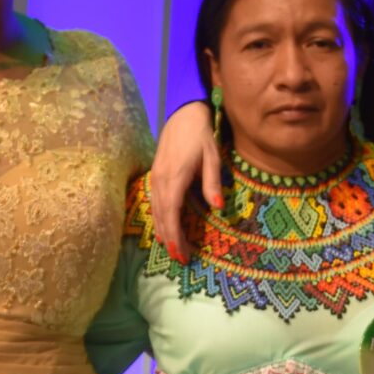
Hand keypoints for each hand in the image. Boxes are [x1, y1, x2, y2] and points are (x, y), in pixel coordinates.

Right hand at [148, 101, 222, 259]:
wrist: (183, 114)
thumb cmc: (201, 135)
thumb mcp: (212, 156)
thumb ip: (212, 182)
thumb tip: (218, 207)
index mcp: (175, 176)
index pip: (171, 212)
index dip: (175, 234)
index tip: (181, 252)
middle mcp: (161, 180)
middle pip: (161, 216)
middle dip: (170, 239)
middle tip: (179, 259)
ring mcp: (155, 177)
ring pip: (155, 210)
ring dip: (163, 231)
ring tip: (172, 250)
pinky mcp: (155, 175)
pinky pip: (155, 202)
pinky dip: (158, 218)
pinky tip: (162, 229)